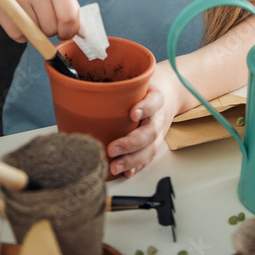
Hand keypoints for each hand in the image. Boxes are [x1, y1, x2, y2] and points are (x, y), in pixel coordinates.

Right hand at [0, 0, 80, 42]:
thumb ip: (69, 6)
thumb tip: (82, 33)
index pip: (68, 16)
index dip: (70, 31)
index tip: (66, 33)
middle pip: (51, 28)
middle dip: (51, 31)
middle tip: (46, 21)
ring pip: (35, 34)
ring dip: (36, 32)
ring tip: (31, 15)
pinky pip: (17, 36)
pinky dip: (21, 34)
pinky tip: (19, 19)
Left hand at [106, 61, 184, 178]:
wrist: (169, 96)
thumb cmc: (146, 90)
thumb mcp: (138, 82)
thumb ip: (120, 86)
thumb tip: (86, 89)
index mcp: (156, 98)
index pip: (153, 102)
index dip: (145, 108)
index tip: (133, 113)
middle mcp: (158, 118)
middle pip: (150, 132)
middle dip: (131, 143)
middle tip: (113, 149)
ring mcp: (158, 133)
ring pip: (150, 150)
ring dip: (132, 160)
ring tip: (115, 166)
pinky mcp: (154, 145)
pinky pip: (147, 159)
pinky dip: (136, 167)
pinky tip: (126, 173)